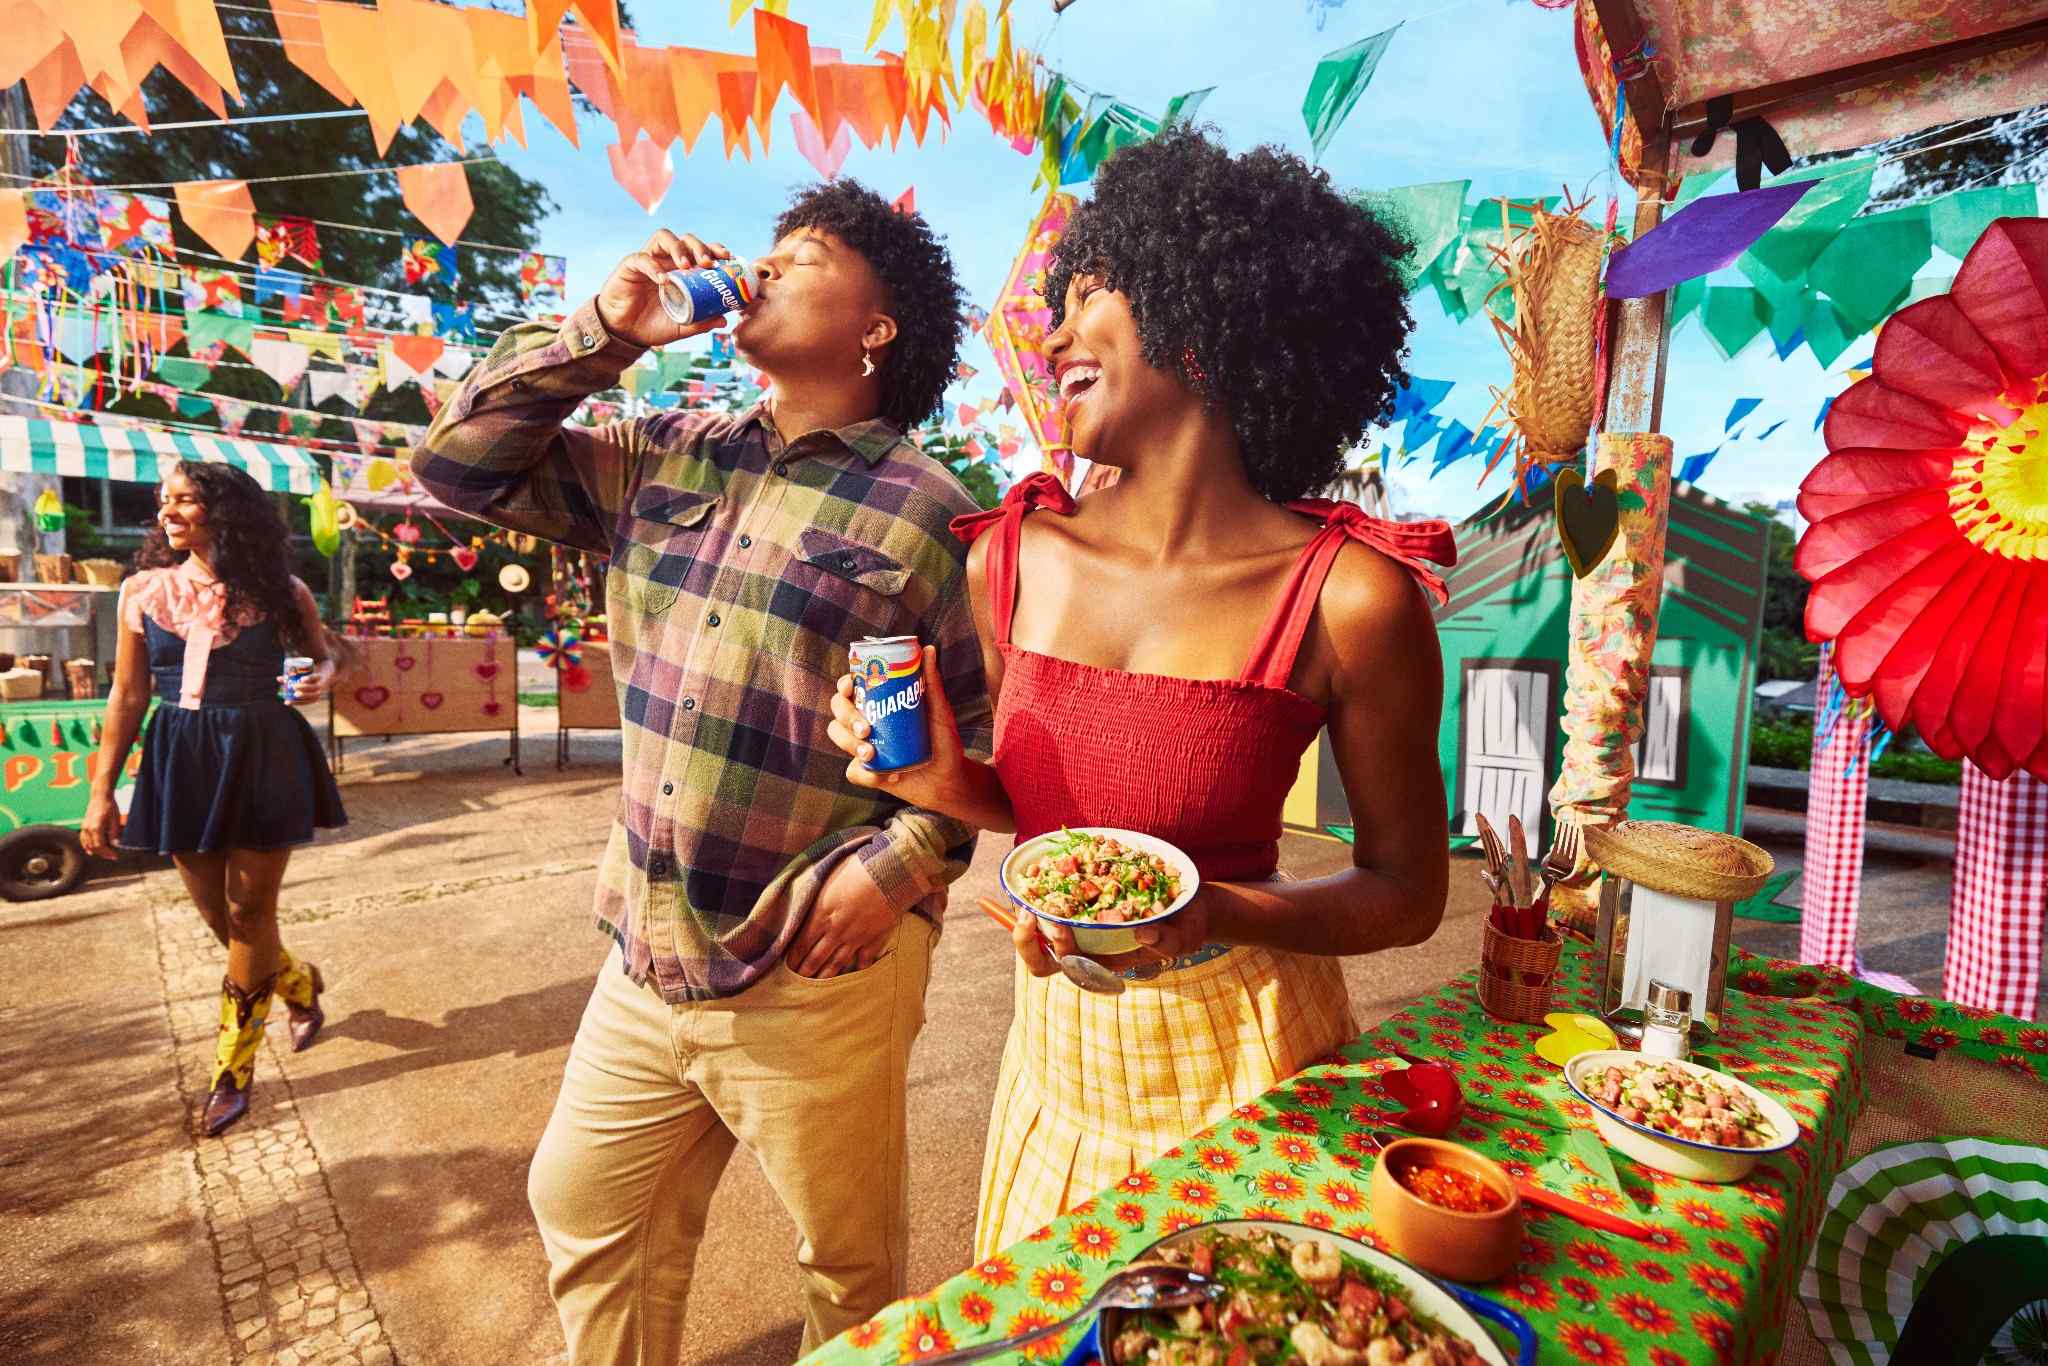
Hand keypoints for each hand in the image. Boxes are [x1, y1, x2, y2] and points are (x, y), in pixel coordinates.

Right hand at [79, 794, 121, 859]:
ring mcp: (84, 827)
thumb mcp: (115, 819)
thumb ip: (114, 833)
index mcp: (96, 827)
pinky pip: (83, 840)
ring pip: (87, 845)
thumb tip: (116, 845)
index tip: (115, 856)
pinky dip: (87, 846)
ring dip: (96, 851)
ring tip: (106, 854)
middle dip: (103, 854)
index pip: (100, 845)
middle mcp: (87, 828)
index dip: (107, 853)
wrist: (100, 797)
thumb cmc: (110, 807)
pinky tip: (92, 851)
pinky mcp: (84, 826)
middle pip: (93, 847)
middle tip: (112, 856)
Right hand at [283, 660, 334, 704]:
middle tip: (293, 694)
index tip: (286, 702)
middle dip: (302, 696)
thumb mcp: (301, 679)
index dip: (296, 703)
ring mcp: (322, 684)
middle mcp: (319, 691)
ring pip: (314, 688)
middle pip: (311, 696)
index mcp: (314, 695)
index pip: (306, 702)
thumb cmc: (312, 675)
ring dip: (304, 688)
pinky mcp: (322, 675)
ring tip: (295, 686)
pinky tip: (302, 679)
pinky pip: (316, 678)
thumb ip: (290, 679)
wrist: (326, 666)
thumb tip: (277, 679)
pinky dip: (309, 679)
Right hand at [597, 230, 738, 349]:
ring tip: (687, 266)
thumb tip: (724, 320)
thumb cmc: (654, 325)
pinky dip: (654, 267)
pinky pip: (642, 258)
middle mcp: (667, 261)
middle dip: (700, 247)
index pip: (700, 250)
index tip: (727, 256)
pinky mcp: (630, 266)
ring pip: (664, 237)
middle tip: (708, 264)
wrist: (626, 333)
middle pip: (686, 239)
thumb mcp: (682, 326)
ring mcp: (649, 260)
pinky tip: (663, 281)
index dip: (714, 248)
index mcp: (683, 271)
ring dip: (679, 248)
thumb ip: (701, 322)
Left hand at [787, 855, 901, 979]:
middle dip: (805, 972)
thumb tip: (801, 896)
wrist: (891, 872)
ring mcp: (856, 938)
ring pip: (837, 963)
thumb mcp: (827, 876)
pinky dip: (858, 969)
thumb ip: (814, 892)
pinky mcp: (874, 939)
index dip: (793, 957)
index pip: (801, 943)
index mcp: (821, 914)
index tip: (787, 966)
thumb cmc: (857, 867)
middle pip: (816, 958)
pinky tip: (853, 974)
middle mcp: (835, 931)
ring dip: (825, 977)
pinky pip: (864, 960)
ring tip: (818, 987)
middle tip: (797, 982)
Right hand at [828, 645, 966, 807]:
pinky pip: (854, 772)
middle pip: (838, 709)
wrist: (948, 779)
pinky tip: (890, 777)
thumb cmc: (943, 741)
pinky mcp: (867, 772)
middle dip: (846, 717)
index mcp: (877, 703)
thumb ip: (932, 682)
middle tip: (865, 729)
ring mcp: (863, 746)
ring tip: (871, 754)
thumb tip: (929, 648)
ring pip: (838, 737)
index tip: (850, 687)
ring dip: (849, 744)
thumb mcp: (939, 711)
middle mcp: (866, 721)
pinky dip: (869, 775)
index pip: (851, 687)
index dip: (844, 685)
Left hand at [1010, 889, 1215, 976]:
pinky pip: (1051, 904)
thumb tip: (1142, 932)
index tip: (1060, 925)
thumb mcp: (1185, 936)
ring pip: (1041, 935)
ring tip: (1022, 896)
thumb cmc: (1185, 926)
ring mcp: (1082, 930)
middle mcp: (1089, 949)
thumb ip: (1167, 940)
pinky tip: (1033, 873)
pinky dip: (1039, 893)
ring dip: (1027, 919)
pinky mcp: (1081, 906)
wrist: (1188, 904)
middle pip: (1044, 962)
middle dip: (1028, 944)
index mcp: (1108, 963)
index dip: (1061, 951)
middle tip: (1026, 915)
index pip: (1074, 969)